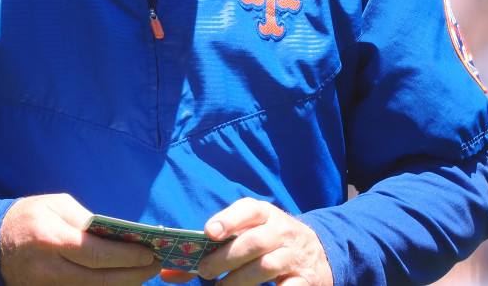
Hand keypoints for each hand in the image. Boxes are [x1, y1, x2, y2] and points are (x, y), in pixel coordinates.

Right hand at [0, 194, 161, 285]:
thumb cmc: (27, 216)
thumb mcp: (56, 205)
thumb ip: (86, 220)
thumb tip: (116, 235)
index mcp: (52, 238)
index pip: (96, 254)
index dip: (126, 257)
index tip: (149, 252)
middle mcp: (50, 269)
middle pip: (99, 281)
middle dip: (133, 275)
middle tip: (154, 266)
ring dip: (122, 284)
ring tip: (143, 272)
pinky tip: (120, 280)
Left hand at [160, 198, 332, 285]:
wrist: (320, 253)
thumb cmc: (269, 243)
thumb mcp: (246, 237)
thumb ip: (209, 252)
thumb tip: (167, 273)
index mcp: (265, 214)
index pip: (248, 209)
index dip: (228, 218)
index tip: (209, 231)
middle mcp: (282, 231)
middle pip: (254, 241)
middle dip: (226, 257)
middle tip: (203, 270)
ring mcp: (295, 255)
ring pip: (266, 266)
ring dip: (239, 280)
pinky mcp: (306, 280)